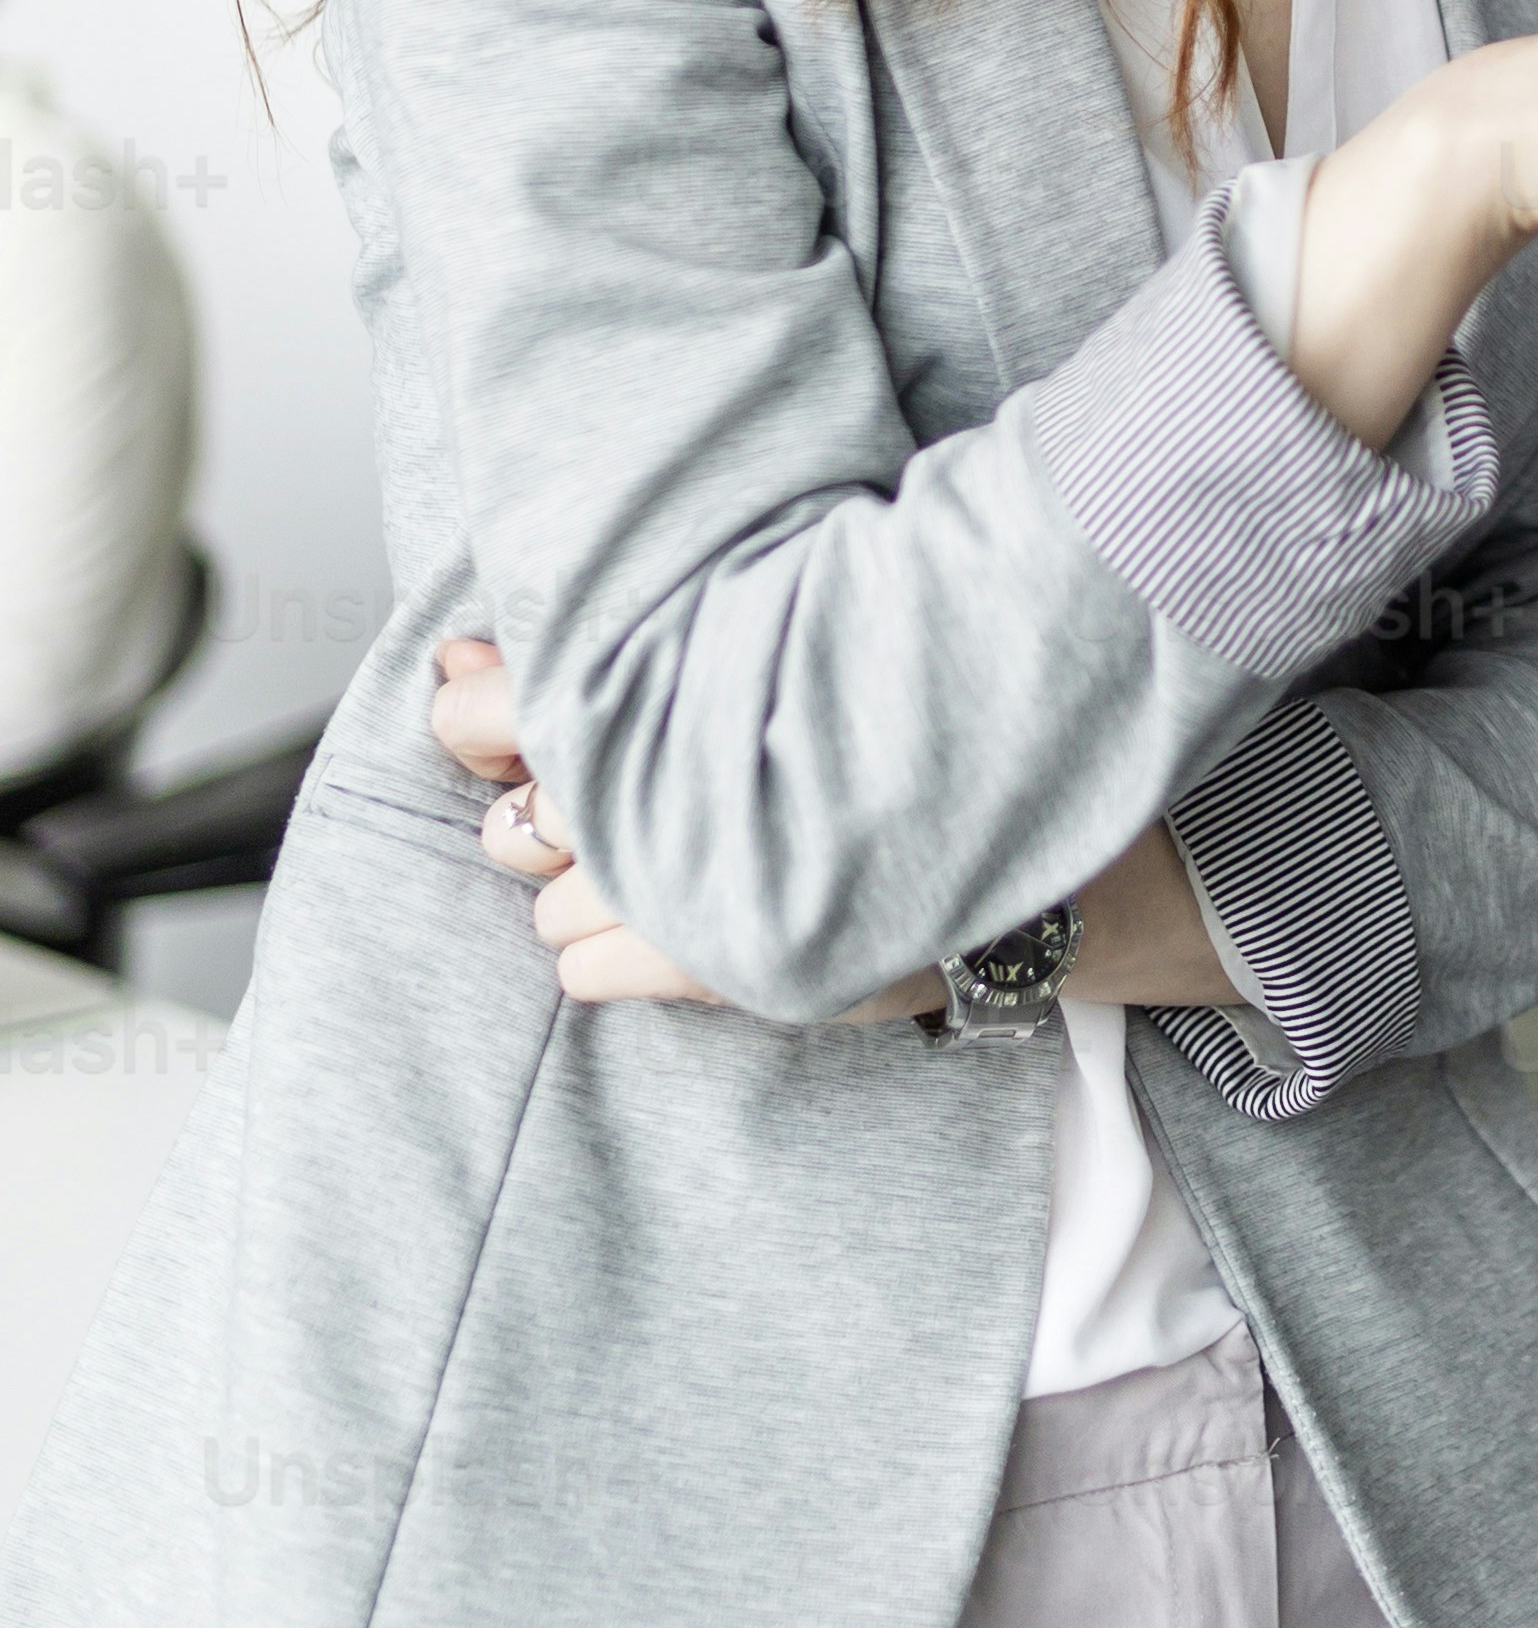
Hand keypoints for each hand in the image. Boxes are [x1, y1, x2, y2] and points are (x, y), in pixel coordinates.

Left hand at [441, 634, 938, 1018]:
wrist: (1001, 846)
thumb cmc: (859, 732)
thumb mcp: (733, 661)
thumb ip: (584, 657)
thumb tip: (447, 655)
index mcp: (675, 685)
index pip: (502, 705)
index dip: (486, 718)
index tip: (519, 735)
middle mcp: (666, 779)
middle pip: (524, 822)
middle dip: (565, 821)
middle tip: (653, 808)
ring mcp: (679, 879)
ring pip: (549, 908)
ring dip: (606, 896)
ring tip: (697, 870)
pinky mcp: (702, 964)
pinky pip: (579, 972)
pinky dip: (625, 959)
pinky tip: (698, 925)